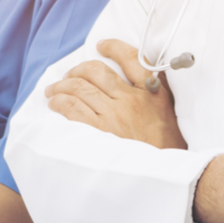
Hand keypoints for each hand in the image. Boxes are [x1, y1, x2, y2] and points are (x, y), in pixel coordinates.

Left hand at [44, 39, 187, 149]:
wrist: (161, 177)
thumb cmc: (165, 150)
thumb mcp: (169, 115)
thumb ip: (155, 94)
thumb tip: (140, 78)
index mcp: (152, 93)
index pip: (132, 58)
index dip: (113, 47)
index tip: (101, 45)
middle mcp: (131, 100)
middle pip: (95, 71)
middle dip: (77, 70)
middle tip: (68, 76)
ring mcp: (113, 115)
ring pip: (79, 88)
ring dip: (62, 86)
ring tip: (53, 90)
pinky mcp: (98, 131)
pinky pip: (71, 108)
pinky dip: (59, 102)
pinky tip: (54, 104)